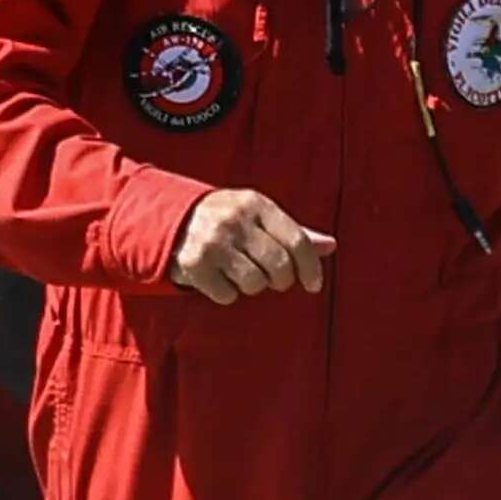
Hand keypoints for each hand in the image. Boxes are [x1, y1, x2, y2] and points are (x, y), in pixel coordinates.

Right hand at [170, 189, 334, 304]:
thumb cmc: (226, 219)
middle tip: (273, 279)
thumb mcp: (258, 215)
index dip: (311, 267)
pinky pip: (228, 296)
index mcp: (256, 204)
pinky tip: (218, 278)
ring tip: (240, 273)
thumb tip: (330, 246)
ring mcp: (213, 242)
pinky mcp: (194, 264)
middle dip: (281, 280)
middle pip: (279, 266)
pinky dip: (227, 293)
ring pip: (255, 283)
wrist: (170, 218)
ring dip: (252, 286)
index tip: (314, 285)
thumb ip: (292, 231)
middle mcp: (234, 220)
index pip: (297, 240)